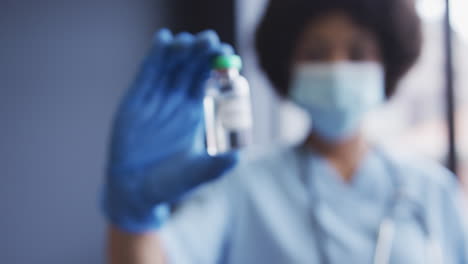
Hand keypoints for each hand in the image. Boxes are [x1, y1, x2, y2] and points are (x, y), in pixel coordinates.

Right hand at [102, 29, 238, 232]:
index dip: (218, 66)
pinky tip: (163, 40)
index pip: (209, 82)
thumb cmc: (169, 184)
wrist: (135, 192)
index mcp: (195, 113)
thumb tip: (238, 156)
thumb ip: (215, 166)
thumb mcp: (195, 175)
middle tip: (210, 41)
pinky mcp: (135, 101)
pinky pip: (147, 74)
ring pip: (170, 66)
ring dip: (179, 50)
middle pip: (191, 68)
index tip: (228, 54)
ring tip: (187, 42)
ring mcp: (155, 99)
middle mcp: (176, 102)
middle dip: (201, 53)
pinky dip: (154, 57)